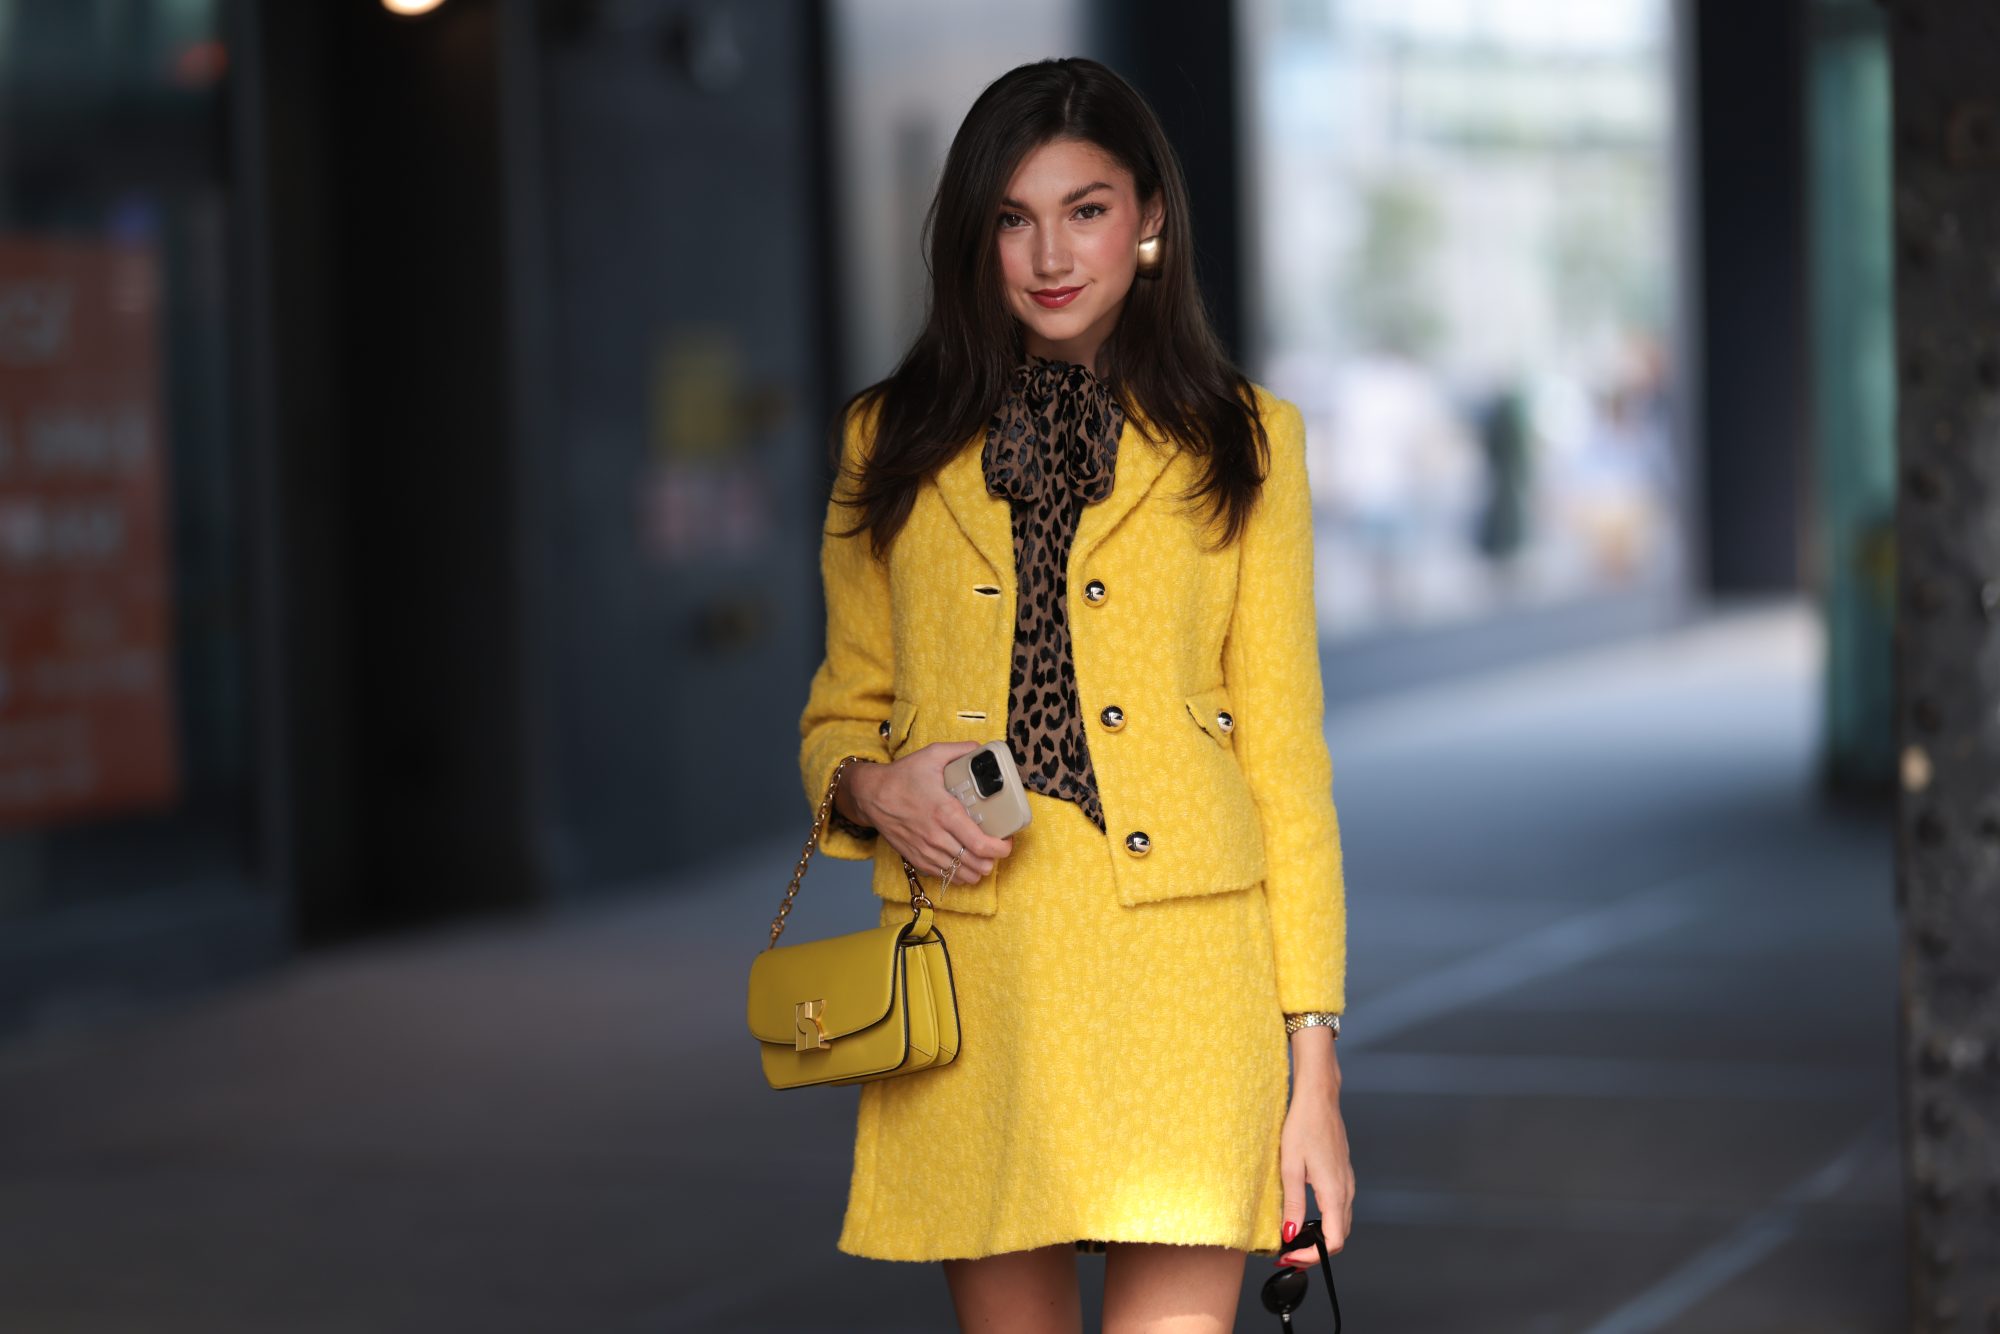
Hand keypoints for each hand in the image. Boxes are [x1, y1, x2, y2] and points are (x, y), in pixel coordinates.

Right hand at [847, 742, 1013, 884]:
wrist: (870, 795)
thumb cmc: (901, 776)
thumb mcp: (932, 755)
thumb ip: (960, 750)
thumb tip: (981, 749)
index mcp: (945, 813)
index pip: (981, 844)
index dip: (1001, 848)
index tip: (1007, 841)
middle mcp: (937, 837)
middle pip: (976, 864)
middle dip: (994, 859)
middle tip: (997, 846)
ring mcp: (926, 851)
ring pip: (963, 875)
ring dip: (978, 868)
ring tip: (983, 855)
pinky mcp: (917, 859)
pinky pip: (946, 877)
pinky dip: (959, 874)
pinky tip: (964, 862)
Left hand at [1274, 1035, 1353, 1266]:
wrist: (1319, 1098)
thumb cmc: (1303, 1126)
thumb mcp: (1290, 1167)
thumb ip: (1291, 1203)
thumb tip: (1289, 1234)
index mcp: (1334, 1192)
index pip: (1333, 1241)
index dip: (1312, 1255)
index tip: (1290, 1255)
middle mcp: (1346, 1190)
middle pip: (1339, 1236)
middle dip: (1314, 1251)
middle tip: (1288, 1253)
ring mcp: (1347, 1182)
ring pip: (1341, 1223)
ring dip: (1320, 1237)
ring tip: (1293, 1239)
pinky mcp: (1343, 1175)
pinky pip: (1339, 1208)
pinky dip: (1325, 1222)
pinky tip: (1305, 1217)